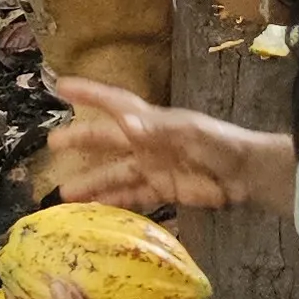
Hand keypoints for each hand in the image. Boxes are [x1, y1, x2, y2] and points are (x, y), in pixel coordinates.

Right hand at [42, 77, 286, 214]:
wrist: (246, 174)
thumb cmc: (220, 144)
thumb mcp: (190, 133)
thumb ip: (157, 129)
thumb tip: (124, 122)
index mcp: (152, 122)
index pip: (115, 103)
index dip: (90, 94)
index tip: (61, 86)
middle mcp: (147, 142)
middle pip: (107, 141)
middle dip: (80, 141)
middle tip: (52, 143)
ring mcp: (153, 168)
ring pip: (114, 175)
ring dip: (91, 183)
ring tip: (64, 193)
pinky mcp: (163, 191)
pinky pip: (132, 196)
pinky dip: (113, 202)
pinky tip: (94, 211)